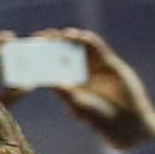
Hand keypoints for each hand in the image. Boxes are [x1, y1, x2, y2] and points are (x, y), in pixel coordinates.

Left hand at [0, 28, 154, 152]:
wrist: (125, 119)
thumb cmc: (98, 117)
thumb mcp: (80, 105)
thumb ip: (67, 94)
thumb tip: (53, 83)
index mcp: (65, 82)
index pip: (48, 65)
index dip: (39, 57)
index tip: (29, 51)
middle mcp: (77, 71)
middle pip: (61, 52)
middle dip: (51, 43)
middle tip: (41, 35)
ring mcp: (92, 65)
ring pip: (77, 47)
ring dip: (68, 39)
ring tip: (59, 34)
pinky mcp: (108, 61)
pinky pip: (96, 47)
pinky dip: (87, 40)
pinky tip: (79, 36)